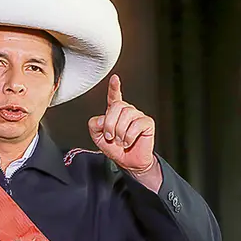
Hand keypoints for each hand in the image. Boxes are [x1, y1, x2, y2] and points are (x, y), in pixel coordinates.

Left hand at [88, 75, 161, 190]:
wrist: (129, 162)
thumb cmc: (115, 149)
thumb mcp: (98, 138)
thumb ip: (94, 126)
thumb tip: (103, 119)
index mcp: (114, 113)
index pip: (114, 96)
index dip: (114, 87)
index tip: (114, 78)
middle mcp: (126, 111)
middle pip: (116, 106)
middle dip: (110, 124)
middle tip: (110, 136)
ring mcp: (137, 116)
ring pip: (126, 115)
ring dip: (119, 132)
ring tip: (119, 141)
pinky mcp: (146, 123)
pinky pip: (136, 124)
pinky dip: (129, 136)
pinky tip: (128, 142)